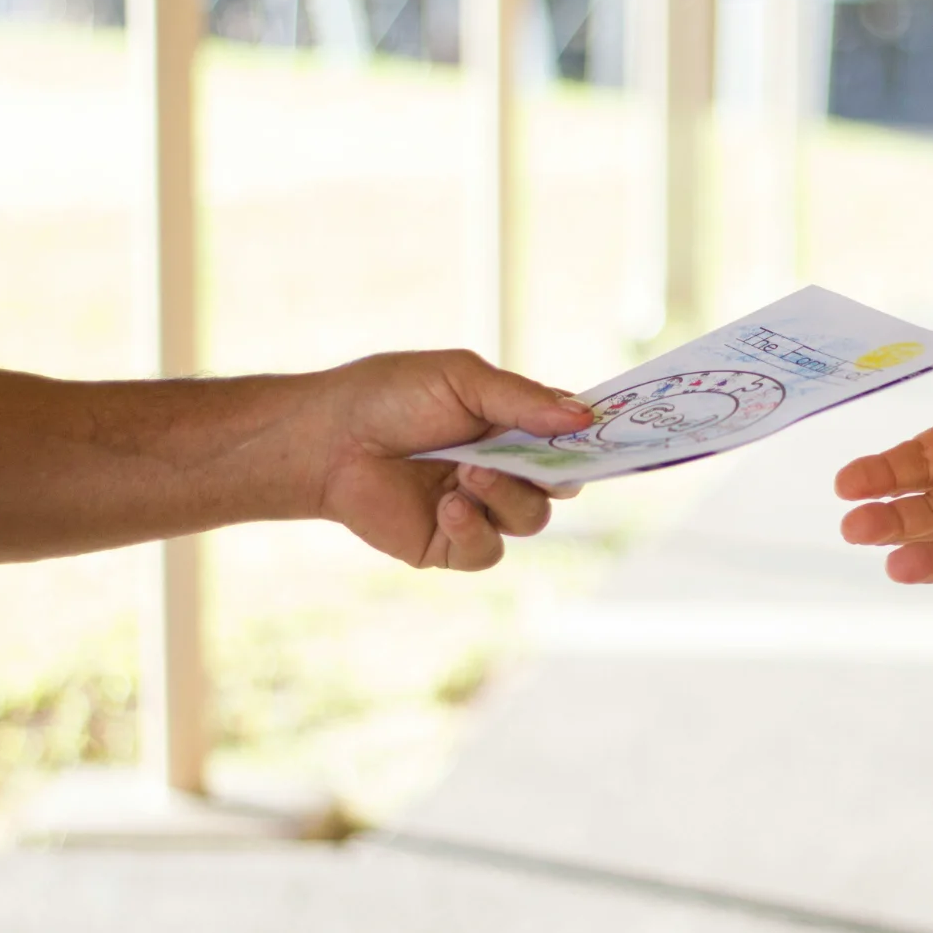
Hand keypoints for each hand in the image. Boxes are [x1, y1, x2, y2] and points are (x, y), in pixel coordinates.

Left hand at [314, 351, 591, 570]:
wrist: (326, 439)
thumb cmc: (389, 396)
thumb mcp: (461, 380)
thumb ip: (522, 400)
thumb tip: (583, 416)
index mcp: (512, 426)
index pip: (571, 438)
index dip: (592, 439)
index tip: (606, 436)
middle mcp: (503, 468)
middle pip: (563, 484)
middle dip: (555, 473)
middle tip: (534, 458)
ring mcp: (478, 508)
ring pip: (531, 519)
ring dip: (508, 496)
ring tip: (468, 472)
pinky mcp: (448, 544)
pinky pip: (488, 551)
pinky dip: (475, 529)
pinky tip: (448, 505)